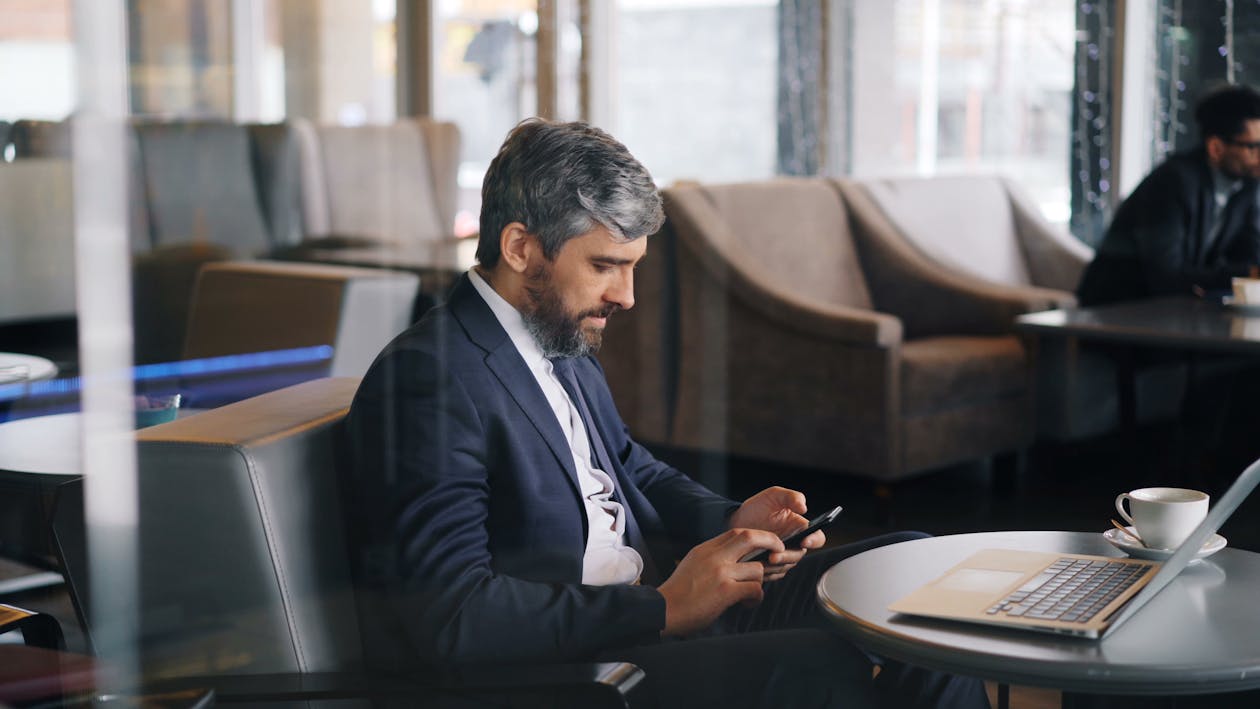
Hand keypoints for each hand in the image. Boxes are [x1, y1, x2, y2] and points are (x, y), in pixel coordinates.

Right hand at [657, 528, 782, 636]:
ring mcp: (720, 572)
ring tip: (751, 594)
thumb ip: (713, 558)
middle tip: (781, 551)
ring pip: (757, 568)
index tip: (768, 543)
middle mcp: (714, 556)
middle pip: (750, 537)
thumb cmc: (678, 593)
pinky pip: (754, 589)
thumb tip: (736, 559)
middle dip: (771, 541)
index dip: (758, 535)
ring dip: (760, 582)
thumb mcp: (692, 564)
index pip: (737, 532)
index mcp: (706, 548)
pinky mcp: (725, 591)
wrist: (662, 610)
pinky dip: (756, 597)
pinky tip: (748, 603)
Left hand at [728, 486, 824, 580]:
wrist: (736, 520)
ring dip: (776, 566)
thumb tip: (803, 507)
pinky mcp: (770, 566)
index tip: (804, 541)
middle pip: (799, 555)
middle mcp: (794, 543)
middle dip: (787, 556)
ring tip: (762, 559)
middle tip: (773, 556)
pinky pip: (773, 574)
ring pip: (786, 566)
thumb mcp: (773, 495)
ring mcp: (782, 555)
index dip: (814, 540)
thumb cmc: (757, 507)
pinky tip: (757, 567)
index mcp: (799, 528)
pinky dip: (767, 572)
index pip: (817, 537)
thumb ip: (791, 496)